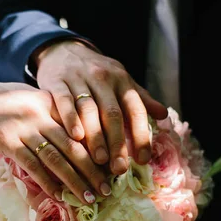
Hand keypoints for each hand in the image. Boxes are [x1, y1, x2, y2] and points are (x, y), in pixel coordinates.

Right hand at [0, 80, 110, 203]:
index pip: (81, 127)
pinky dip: (47, 182)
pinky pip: (32, 166)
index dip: (98, 150)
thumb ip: (52, 114)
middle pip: (74, 145)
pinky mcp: (6, 141)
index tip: (110, 168)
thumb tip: (77, 137)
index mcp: (50, 102)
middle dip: (93, 170)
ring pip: (57, 158)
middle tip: (107, 189)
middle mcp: (40, 113)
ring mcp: (23, 127)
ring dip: (75, 181)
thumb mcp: (29, 101)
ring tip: (90, 197)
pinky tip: (59, 196)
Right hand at [34, 40, 167, 173]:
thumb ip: (140, 99)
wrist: (63, 51)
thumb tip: (163, 116)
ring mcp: (79, 79)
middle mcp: (103, 78)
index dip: (140, 136)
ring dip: (96, 137)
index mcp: (122, 81)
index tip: (142, 160)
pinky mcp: (57, 82)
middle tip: (119, 169)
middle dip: (117, 143)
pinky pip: (64, 102)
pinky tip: (75, 137)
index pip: (135, 110)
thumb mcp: (120, 81)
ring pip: (89, 110)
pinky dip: (70, 119)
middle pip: (113, 114)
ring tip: (99, 161)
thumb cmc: (96, 74)